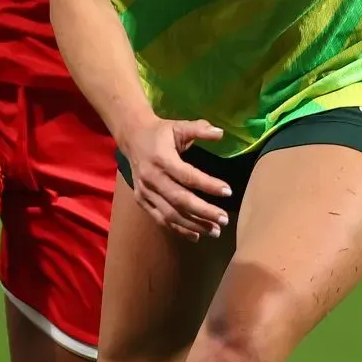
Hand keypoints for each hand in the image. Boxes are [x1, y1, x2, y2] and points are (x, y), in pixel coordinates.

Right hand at [121, 117, 231, 241]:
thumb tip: (221, 133)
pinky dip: (178, 229)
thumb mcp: (179, 126)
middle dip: (204, 212)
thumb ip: (199, 129)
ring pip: (171, 214)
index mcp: (161, 158)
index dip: (208, 185)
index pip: (187, 176)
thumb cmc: (161, 133)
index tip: (228, 191)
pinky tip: (196, 235)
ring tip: (215, 231)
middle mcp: (152, 178)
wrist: (132, 138)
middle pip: (180, 200)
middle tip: (224, 219)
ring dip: (194, 224)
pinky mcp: (142, 200)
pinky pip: (161, 219)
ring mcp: (145, 192)